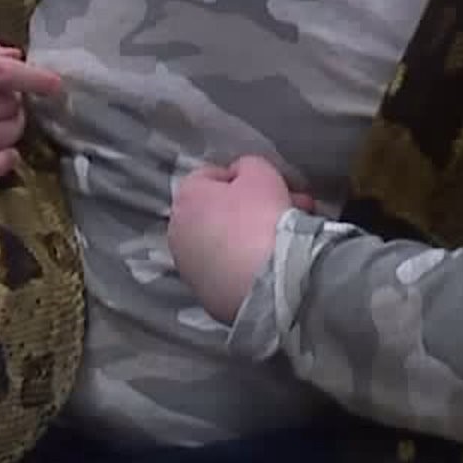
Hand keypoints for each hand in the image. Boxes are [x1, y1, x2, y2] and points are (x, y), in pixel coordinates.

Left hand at [168, 155, 316, 325]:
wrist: (273, 280)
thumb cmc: (263, 219)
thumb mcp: (261, 172)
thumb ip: (246, 166)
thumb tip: (240, 174)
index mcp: (185, 198)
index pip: (209, 176)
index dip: (241, 178)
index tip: (266, 186)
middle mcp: (178, 233)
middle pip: (216, 212)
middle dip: (250, 208)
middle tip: (284, 209)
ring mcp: (189, 269)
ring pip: (222, 245)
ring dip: (247, 239)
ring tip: (283, 242)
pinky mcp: (206, 296)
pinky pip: (227, 273)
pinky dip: (245, 268)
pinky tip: (271, 268)